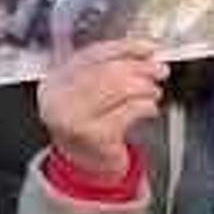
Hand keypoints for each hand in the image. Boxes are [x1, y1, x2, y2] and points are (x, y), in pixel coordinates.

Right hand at [38, 38, 167, 181]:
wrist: (86, 167)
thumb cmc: (91, 125)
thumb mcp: (90, 93)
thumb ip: (109, 69)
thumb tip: (144, 51)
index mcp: (54, 81)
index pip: (92, 54)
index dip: (124, 47)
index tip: (147, 46)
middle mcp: (57, 99)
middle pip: (107, 70)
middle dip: (140, 67)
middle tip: (159, 69)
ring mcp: (73, 119)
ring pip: (119, 88)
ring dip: (145, 86)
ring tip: (154, 91)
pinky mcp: (94, 136)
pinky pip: (129, 110)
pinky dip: (146, 106)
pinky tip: (149, 108)